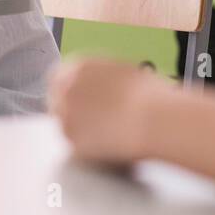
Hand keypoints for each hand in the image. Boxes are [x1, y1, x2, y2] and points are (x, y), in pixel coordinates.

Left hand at [48, 58, 167, 164]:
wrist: (157, 118)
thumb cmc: (150, 94)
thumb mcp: (121, 72)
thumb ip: (99, 78)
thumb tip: (98, 88)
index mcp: (78, 67)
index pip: (58, 79)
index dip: (71, 92)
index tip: (79, 101)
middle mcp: (66, 89)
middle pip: (58, 104)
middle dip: (73, 112)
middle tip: (95, 121)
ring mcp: (66, 117)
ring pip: (67, 127)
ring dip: (82, 130)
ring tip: (111, 132)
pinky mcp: (73, 144)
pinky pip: (77, 147)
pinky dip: (90, 148)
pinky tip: (111, 144)